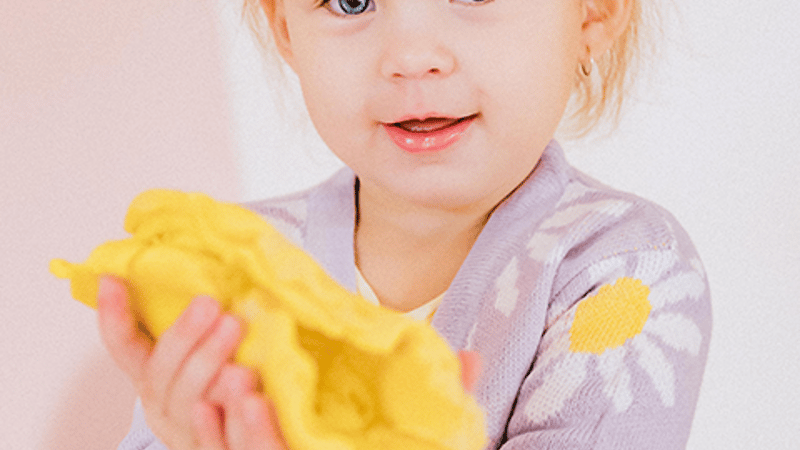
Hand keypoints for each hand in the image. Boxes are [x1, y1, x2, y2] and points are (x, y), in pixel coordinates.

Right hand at [97, 276, 282, 449]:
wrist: (228, 434)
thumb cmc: (216, 380)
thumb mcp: (195, 351)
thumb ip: (195, 323)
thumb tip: (200, 265)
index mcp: (150, 376)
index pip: (124, 346)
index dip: (115, 316)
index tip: (112, 280)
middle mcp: (161, 403)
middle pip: (164, 373)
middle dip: (185, 336)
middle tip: (211, 305)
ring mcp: (185, 428)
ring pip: (191, 403)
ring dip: (210, 371)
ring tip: (237, 348)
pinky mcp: (212, 446)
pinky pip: (219, 437)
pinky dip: (233, 416)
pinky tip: (253, 397)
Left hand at [97, 276, 480, 449]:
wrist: (313, 446)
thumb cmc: (352, 439)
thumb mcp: (399, 434)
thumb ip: (438, 398)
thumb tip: (472, 358)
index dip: (249, 429)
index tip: (245, 388)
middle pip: (206, 435)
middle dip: (207, 376)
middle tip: (227, 320)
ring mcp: (208, 433)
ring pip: (172, 409)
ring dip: (178, 357)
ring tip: (204, 306)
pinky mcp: (185, 405)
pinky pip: (142, 374)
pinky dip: (121, 328)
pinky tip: (112, 285)